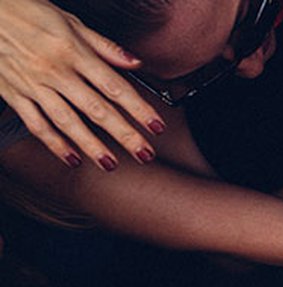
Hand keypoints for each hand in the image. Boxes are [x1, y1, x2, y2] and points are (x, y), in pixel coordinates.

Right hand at [0, 0, 163, 169]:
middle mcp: (55, 70)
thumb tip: (135, 62)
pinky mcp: (14, 94)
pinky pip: (36, 123)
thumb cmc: (28, 12)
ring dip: (91, 145)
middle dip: (123, 134)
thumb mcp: (70, 21)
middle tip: (144, 154)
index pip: (114, 86)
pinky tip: (71, 157)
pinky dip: (54, 143)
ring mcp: (33, 84)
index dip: (138, 109)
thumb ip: (104, 46)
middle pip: (96, 109)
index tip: (156, 126)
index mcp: (73, 51)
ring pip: (67, 121)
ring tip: (111, 164)